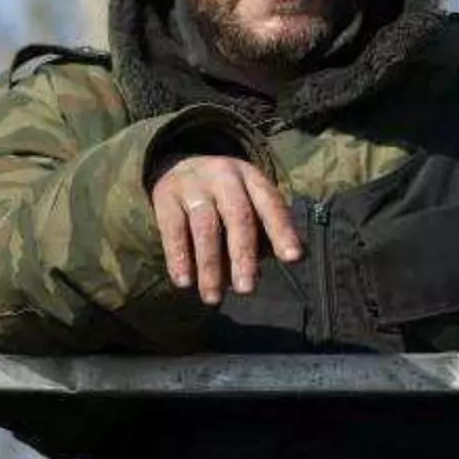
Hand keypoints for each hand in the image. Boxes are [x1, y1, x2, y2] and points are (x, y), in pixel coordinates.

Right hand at [150, 155, 302, 304]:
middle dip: (243, 255)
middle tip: (247, 289)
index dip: (282, 231)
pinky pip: (173, 230)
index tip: (293, 258)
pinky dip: (179, 257)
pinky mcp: (166, 197)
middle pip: (238, 217)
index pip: (271, 204)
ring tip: (213, 296)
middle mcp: (225, 178)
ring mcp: (194, 186)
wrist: (181, 162)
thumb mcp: (246, 199)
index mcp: (252, 178)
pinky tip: (184, 281)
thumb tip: (264, 269)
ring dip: (210, 265)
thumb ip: (259, 231)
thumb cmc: (224, 194)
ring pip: (205, 227)